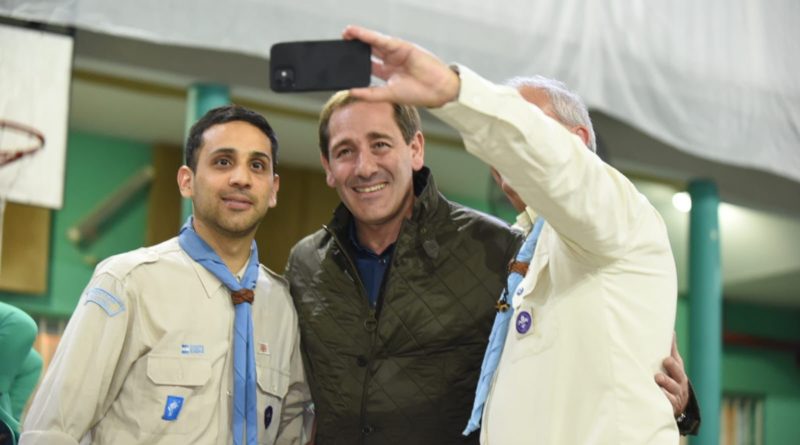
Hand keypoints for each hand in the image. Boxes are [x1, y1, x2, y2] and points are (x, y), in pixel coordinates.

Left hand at [342, 25, 459, 107]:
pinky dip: (369, 36)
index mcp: (388, 73)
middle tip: (340, 43)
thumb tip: (351, 91)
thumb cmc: (418, 94)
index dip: (355, 63)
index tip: (340, 62)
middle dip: (355, 46)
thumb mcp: (389, 94)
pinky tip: (357, 33)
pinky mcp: (401, 46)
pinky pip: (382, 40)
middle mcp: (391, 60)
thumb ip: (370, 93)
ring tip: (345, 33)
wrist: (438, 89)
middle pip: (369, 51)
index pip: (368, 65)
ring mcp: (396, 52)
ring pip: (374, 43)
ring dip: (359, 37)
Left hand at [655, 332, 689, 415]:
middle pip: (678, 375)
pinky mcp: (671, 405)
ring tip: (658, 378)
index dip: (673, 359)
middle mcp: (679, 383)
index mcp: (678, 371)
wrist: (678, 403)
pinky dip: (664, 398)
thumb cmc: (672, 378)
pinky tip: (657, 394)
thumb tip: (671, 331)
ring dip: (666, 383)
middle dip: (672, 368)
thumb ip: (670, 350)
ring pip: (672, 389)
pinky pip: (668, 402)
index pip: (677, 364)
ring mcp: (676, 394)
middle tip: (665, 362)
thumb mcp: (673, 365)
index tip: (666, 356)